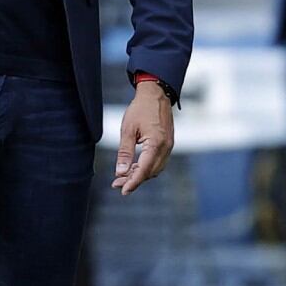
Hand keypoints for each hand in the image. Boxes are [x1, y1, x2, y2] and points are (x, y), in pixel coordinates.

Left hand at [113, 81, 173, 195]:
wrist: (156, 94)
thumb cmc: (140, 109)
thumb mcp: (128, 129)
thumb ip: (125, 152)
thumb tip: (120, 172)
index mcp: (156, 143)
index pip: (144, 169)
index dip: (133, 182)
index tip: (122, 191)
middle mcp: (166, 147)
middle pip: (150, 172)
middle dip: (134, 180)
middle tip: (117, 184)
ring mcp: (169, 146)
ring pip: (155, 169)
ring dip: (140, 175)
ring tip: (123, 177)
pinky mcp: (168, 144)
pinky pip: (158, 162)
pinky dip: (147, 167)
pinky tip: (134, 167)